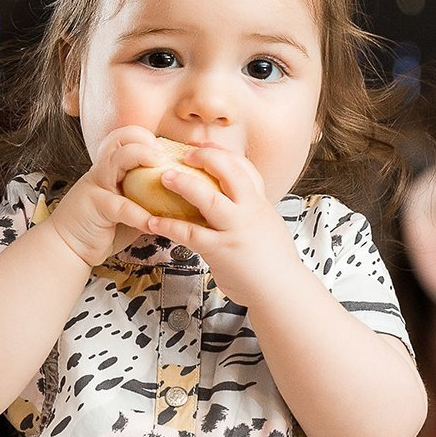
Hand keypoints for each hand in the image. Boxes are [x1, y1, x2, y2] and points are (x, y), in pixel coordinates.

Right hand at [46, 125, 165, 266]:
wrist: (68, 246)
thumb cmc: (103, 227)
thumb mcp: (128, 206)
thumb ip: (147, 198)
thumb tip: (181, 197)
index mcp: (110, 167)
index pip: (125, 137)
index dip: (147, 138)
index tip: (167, 153)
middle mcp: (102, 171)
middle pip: (121, 138)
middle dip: (146, 141)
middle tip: (166, 157)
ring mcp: (97, 186)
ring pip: (117, 160)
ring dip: (142, 158)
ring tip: (163, 173)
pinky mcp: (95, 207)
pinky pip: (120, 206)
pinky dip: (139, 214)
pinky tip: (154, 224)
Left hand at [136, 145, 308, 310]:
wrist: (282, 291)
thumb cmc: (274, 263)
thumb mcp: (267, 227)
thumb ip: (250, 212)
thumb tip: (233, 205)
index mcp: (260, 204)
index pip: (245, 168)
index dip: (224, 153)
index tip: (205, 146)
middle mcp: (249, 211)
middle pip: (230, 172)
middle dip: (206, 157)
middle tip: (184, 153)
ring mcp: (235, 230)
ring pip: (209, 198)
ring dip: (184, 184)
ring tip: (164, 177)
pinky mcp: (221, 250)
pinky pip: (191, 234)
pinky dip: (170, 226)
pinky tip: (153, 222)